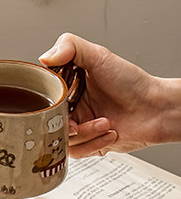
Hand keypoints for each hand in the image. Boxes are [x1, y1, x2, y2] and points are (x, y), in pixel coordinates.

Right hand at [39, 33, 180, 157]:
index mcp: (67, 88)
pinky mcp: (88, 145)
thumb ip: (71, 46)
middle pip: (47, 124)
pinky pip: (77, 153)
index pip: (42, 98)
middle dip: (63, 124)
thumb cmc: (133, 84)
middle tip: (76, 120)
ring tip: (104, 121)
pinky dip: (94, 144)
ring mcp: (79, 128)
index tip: (54, 103)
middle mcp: (71, 108)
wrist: (155, 109)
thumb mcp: (100, 56)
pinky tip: (108, 132)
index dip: (44, 104)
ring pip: (62, 140)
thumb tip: (45, 57)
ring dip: (86, 133)